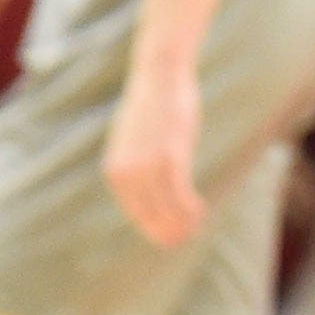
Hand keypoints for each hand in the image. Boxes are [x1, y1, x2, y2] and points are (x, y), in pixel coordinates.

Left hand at [105, 56, 205, 245]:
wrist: (159, 75)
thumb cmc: (152, 103)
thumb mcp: (134, 136)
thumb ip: (136, 160)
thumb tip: (145, 174)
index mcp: (114, 170)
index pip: (134, 210)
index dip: (152, 226)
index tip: (167, 235)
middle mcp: (126, 174)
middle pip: (148, 215)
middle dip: (166, 231)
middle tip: (183, 240)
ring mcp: (147, 168)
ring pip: (166, 209)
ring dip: (182, 223)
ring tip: (195, 228)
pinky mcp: (170, 160)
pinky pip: (181, 195)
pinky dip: (190, 208)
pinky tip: (200, 211)